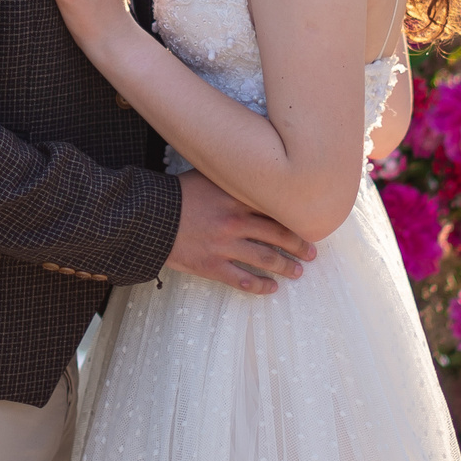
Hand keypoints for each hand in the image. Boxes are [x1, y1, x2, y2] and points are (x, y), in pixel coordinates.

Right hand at [167, 171, 314, 294]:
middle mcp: (235, 222)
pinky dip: (259, 286)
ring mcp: (224, 245)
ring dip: (285, 267)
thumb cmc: (176, 193)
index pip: (276, 208)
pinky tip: (271, 289)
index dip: (296, 218)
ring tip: (297, 272)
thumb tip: (252, 171)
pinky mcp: (211, 265)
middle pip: (278, 235)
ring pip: (265, 259)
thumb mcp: (206, 177)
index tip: (310, 223)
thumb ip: (231, 178)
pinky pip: (242, 279)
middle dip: (299, 245)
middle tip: (312, 253)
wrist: (148, 216)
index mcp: (236, 198)